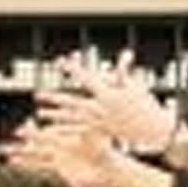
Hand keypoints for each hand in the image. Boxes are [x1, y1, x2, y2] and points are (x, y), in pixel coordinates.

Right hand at [4, 118, 116, 186]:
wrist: (108, 170)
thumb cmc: (107, 152)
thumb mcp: (100, 139)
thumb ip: (91, 132)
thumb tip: (87, 123)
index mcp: (70, 135)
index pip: (51, 129)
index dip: (40, 128)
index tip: (30, 123)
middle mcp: (61, 144)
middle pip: (40, 138)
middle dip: (28, 135)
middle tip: (16, 132)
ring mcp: (58, 156)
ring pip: (35, 153)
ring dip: (20, 152)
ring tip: (3, 151)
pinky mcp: (57, 168)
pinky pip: (38, 165)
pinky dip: (26, 164)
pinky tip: (13, 163)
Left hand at [34, 51, 174, 152]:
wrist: (151, 128)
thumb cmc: (143, 104)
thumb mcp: (134, 86)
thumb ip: (124, 72)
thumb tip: (126, 54)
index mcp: (108, 94)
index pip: (87, 79)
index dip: (74, 69)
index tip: (61, 62)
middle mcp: (99, 109)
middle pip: (72, 102)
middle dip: (54, 98)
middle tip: (37, 95)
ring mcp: (97, 122)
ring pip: (71, 118)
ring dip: (54, 116)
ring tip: (39, 113)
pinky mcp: (98, 132)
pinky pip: (78, 132)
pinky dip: (64, 131)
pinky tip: (51, 130)